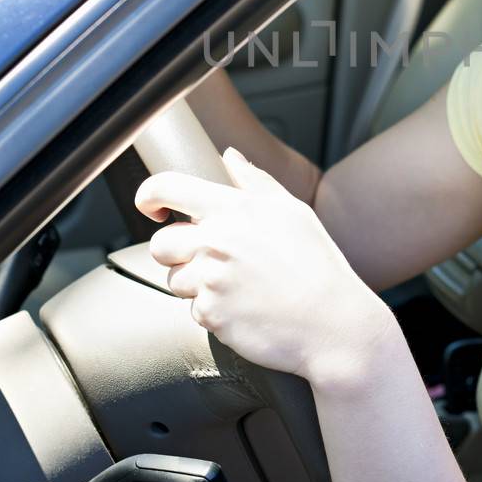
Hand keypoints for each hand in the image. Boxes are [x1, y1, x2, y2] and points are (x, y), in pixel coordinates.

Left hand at [135, 147, 394, 390]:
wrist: (334, 324)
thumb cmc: (318, 266)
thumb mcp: (293, 213)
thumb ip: (255, 181)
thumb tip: (229, 156)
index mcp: (236, 209)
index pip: (167, 187)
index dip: (148, 196)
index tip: (152, 208)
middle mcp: (218, 241)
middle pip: (161, 243)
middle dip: (178, 253)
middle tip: (211, 262)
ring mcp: (212, 280)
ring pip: (175, 280)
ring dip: (197, 285)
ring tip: (239, 288)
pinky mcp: (211, 315)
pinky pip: (195, 310)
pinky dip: (215, 312)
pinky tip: (246, 309)